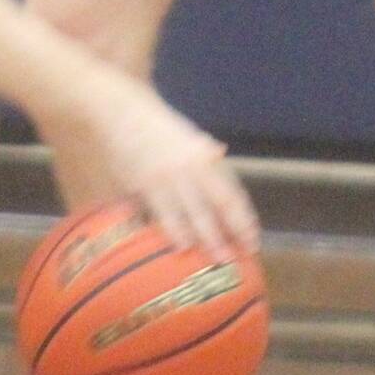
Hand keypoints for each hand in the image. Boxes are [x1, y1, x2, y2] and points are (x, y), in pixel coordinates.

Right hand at [59, 75, 258, 256]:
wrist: (122, 113)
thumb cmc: (160, 127)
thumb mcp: (190, 136)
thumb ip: (206, 156)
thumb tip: (223, 158)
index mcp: (202, 159)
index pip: (228, 197)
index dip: (242, 221)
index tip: (251, 241)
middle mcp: (184, 172)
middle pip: (207, 213)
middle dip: (219, 240)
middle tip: (229, 261)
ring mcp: (160, 181)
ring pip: (181, 219)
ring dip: (194, 240)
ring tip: (203, 260)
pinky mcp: (138, 188)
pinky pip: (153, 215)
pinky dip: (164, 232)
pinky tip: (172, 246)